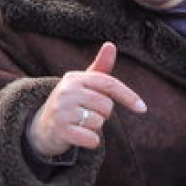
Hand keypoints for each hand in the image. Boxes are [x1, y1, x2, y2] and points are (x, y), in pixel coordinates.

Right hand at [25, 42, 146, 160]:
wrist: (43, 127)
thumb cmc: (71, 103)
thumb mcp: (84, 84)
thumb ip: (100, 68)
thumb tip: (111, 44)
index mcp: (75, 78)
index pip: (109, 84)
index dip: (129, 96)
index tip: (143, 109)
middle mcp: (66, 91)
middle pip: (107, 106)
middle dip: (103, 114)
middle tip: (89, 114)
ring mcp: (61, 110)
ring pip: (99, 123)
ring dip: (95, 127)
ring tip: (81, 123)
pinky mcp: (60, 130)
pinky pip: (92, 139)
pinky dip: (91, 141)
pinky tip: (80, 136)